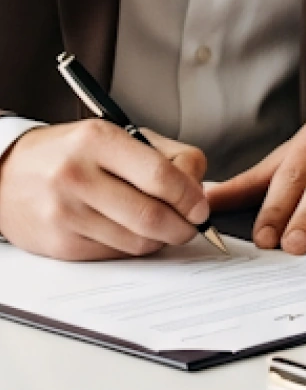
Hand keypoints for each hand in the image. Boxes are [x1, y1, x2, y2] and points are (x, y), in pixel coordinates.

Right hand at [0, 121, 208, 260]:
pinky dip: (133, 248)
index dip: (189, 196)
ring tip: (165, 227)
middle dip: (183, 226)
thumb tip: (199, 189)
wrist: (7, 174)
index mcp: (98, 140)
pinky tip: (134, 233)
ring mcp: (66, 214)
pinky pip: (113, 255)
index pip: (159, 175)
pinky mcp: (59, 245)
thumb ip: (165, 156)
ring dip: (161, 239)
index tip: (202, 207)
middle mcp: (78, 176)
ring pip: (134, 241)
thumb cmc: (72, 152)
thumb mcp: (118, 134)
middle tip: (193, 225)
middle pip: (149, 215)